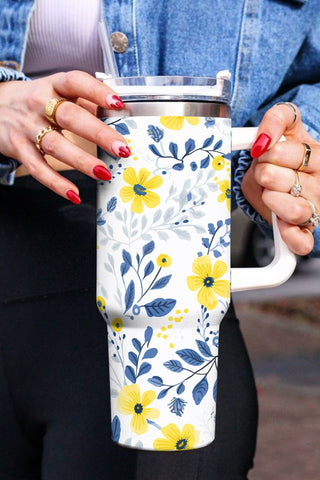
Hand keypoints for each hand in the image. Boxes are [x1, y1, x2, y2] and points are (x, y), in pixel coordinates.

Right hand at [0, 71, 129, 202]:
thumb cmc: (37, 101)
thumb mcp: (57, 91)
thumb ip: (85, 101)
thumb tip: (118, 114)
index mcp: (54, 85)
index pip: (76, 82)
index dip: (97, 92)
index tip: (118, 104)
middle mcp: (39, 104)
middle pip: (71, 117)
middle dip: (98, 134)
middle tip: (122, 149)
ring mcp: (27, 127)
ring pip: (56, 145)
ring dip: (82, 161)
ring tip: (104, 173)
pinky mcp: (19, 148)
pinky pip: (38, 168)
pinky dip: (56, 183)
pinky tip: (74, 194)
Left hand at [241, 102, 319, 255]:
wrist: (277, 179)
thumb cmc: (284, 155)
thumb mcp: (285, 127)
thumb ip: (277, 119)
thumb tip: (264, 139)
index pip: (293, 153)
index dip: (269, 153)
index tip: (266, 153)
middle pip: (282, 180)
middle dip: (264, 174)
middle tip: (266, 175)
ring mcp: (315, 210)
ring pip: (294, 210)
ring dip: (270, 200)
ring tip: (270, 194)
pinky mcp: (305, 232)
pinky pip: (301, 242)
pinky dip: (288, 235)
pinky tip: (280, 222)